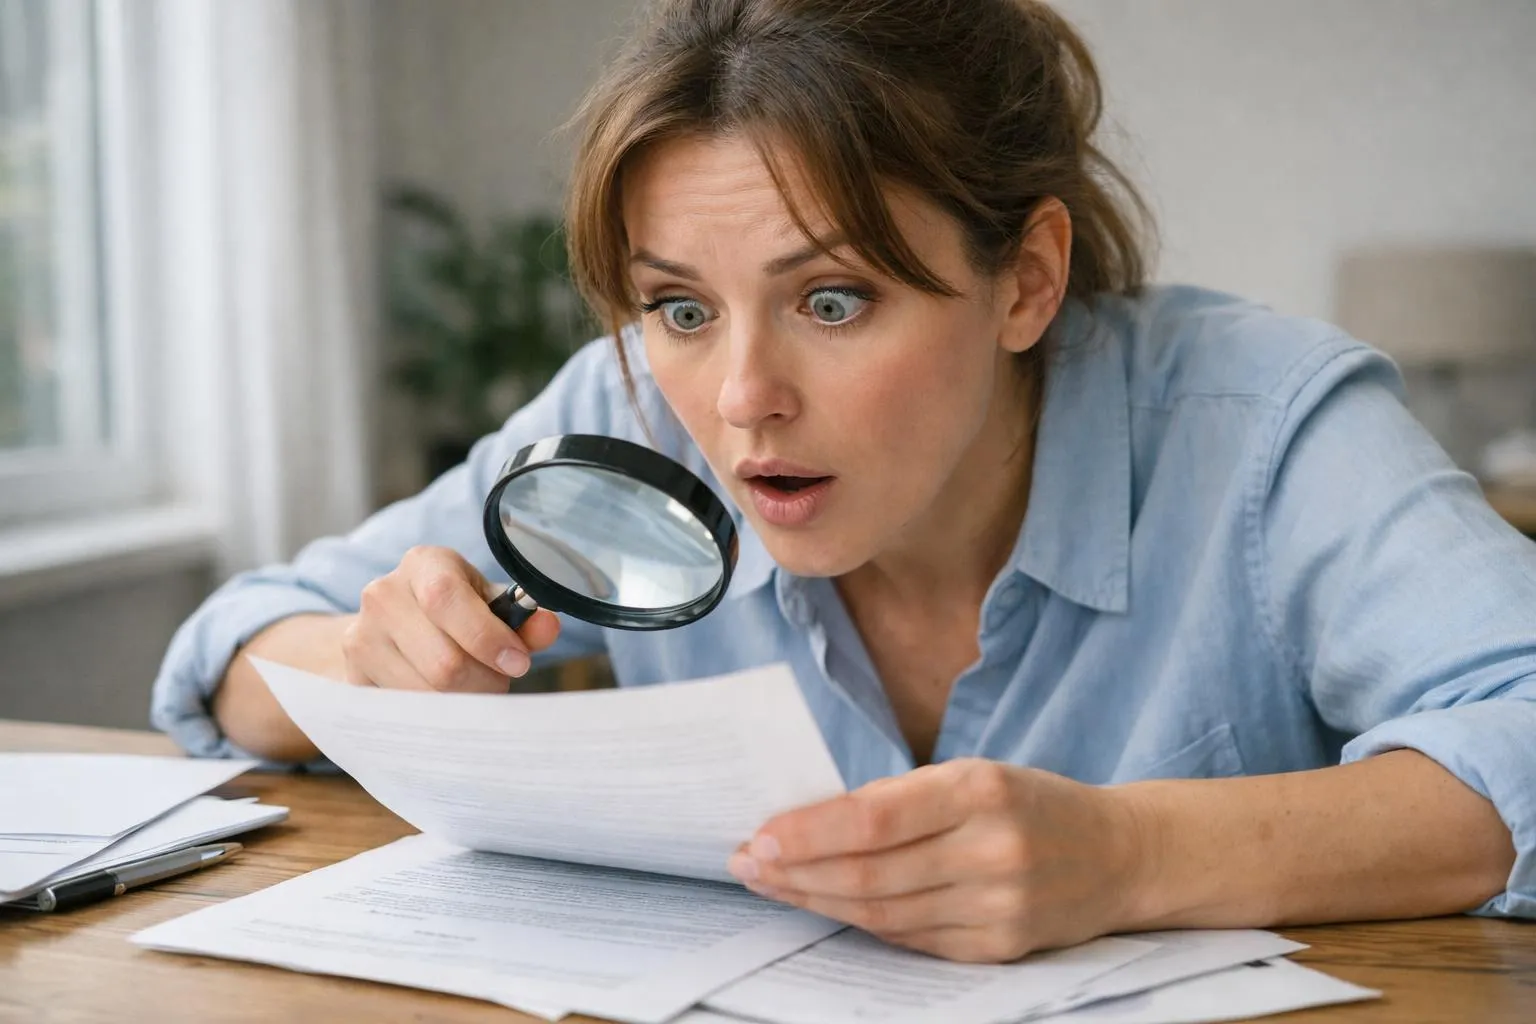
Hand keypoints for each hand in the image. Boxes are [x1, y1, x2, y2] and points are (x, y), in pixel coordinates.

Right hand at [342, 545, 559, 691]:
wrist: (393, 627)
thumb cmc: (456, 613)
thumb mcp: (491, 605)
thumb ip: (524, 618)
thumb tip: (547, 628)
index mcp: (424, 564)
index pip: (446, 599)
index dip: (486, 637)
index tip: (517, 663)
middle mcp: (383, 594)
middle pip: (442, 661)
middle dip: (484, 681)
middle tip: (499, 680)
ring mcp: (361, 636)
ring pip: (424, 693)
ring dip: (462, 702)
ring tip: (473, 686)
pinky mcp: (353, 676)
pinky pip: (404, 711)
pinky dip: (435, 714)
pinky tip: (445, 699)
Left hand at [726, 758, 1146, 961]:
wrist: (1120, 855)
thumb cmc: (1031, 803)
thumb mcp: (974, 773)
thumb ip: (902, 796)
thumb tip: (811, 820)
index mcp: (980, 790)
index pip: (873, 817)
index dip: (809, 832)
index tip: (760, 835)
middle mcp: (992, 851)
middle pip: (870, 874)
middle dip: (796, 872)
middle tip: (747, 864)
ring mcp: (999, 906)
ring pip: (883, 914)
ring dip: (817, 901)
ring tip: (774, 885)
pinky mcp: (999, 948)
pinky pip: (912, 940)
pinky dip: (863, 924)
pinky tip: (828, 906)